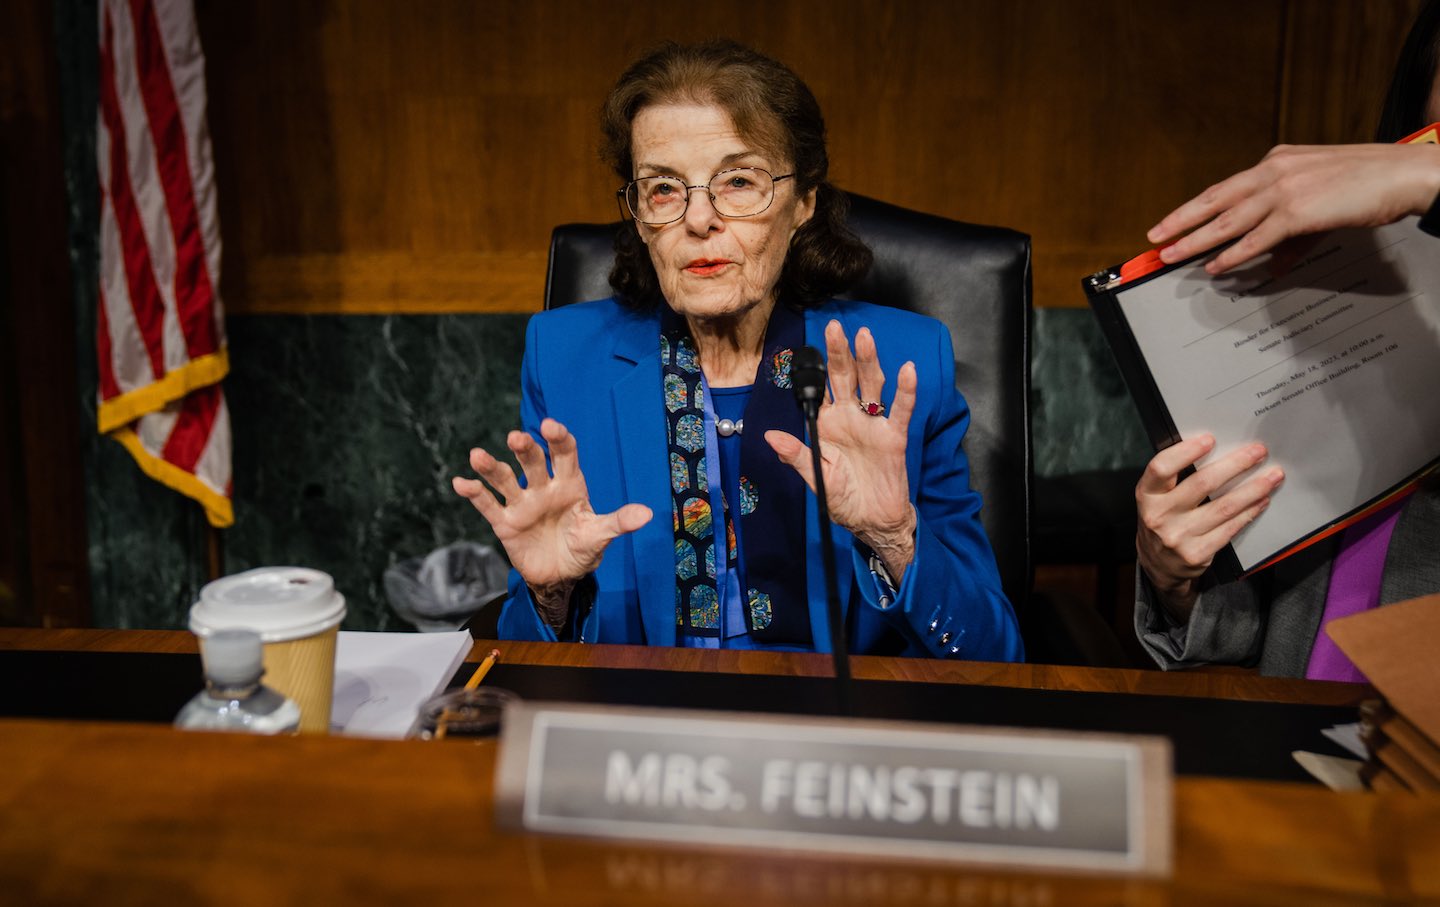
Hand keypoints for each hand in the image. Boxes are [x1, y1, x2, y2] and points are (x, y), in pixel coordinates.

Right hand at [452, 418, 651, 623]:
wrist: (561, 577)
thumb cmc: (583, 549)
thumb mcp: (601, 536)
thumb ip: (619, 523)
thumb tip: (647, 515)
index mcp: (570, 484)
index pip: (564, 454)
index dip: (558, 439)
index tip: (550, 427)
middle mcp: (543, 488)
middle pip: (532, 462)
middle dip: (524, 449)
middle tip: (516, 438)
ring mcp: (522, 504)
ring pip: (504, 480)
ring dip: (491, 467)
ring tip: (477, 456)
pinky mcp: (505, 523)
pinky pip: (487, 506)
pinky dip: (473, 494)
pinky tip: (460, 482)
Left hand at [765, 320, 916, 579]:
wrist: (871, 521)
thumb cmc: (842, 499)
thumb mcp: (815, 477)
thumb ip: (796, 455)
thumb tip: (770, 436)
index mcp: (827, 424)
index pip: (819, 389)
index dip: (814, 368)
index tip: (806, 346)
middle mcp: (850, 417)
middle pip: (845, 378)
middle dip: (839, 353)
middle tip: (835, 327)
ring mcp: (873, 424)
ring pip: (871, 385)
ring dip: (869, 360)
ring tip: (864, 336)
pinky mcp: (894, 436)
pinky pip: (901, 410)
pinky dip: (905, 391)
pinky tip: (908, 370)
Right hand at [1135, 434, 1283, 620]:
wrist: (1158, 565)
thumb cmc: (1163, 521)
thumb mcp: (1157, 498)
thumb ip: (1176, 478)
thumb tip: (1217, 452)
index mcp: (1147, 495)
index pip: (1161, 468)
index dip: (1185, 452)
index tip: (1210, 440)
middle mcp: (1159, 516)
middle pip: (1202, 484)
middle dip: (1236, 465)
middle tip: (1257, 452)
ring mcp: (1178, 537)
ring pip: (1223, 507)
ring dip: (1253, 489)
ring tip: (1271, 476)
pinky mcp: (1197, 554)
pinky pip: (1230, 528)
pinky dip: (1249, 512)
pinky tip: (1261, 501)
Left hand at [1150, 142, 1439, 273]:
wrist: (1405, 174)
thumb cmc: (1369, 184)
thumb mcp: (1321, 204)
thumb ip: (1292, 237)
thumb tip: (1274, 265)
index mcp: (1277, 161)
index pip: (1226, 187)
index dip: (1196, 207)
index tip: (1173, 221)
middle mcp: (1274, 170)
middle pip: (1215, 199)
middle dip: (1181, 220)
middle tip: (1154, 237)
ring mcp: (1284, 189)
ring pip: (1228, 220)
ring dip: (1195, 240)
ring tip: (1171, 255)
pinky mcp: (1298, 211)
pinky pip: (1256, 238)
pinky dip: (1232, 254)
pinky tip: (1215, 266)